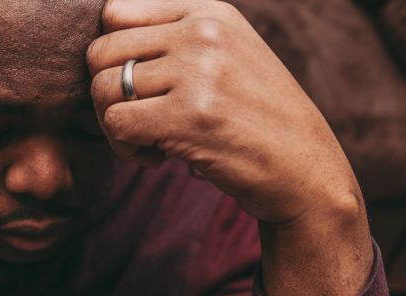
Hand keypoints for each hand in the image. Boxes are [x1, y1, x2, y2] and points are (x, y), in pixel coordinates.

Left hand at [87, 0, 372, 295]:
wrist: (305, 169)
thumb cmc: (256, 121)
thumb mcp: (228, 58)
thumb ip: (175, 42)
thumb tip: (102, 47)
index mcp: (208, 13)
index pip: (114, 12)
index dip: (110, 56)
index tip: (134, 86)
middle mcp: (202, 33)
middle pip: (100, 52)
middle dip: (104, 94)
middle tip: (134, 121)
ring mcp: (197, 72)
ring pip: (102, 89)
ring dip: (114, 126)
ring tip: (148, 142)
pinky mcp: (189, 116)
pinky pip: (117, 123)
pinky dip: (125, 148)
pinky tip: (157, 158)